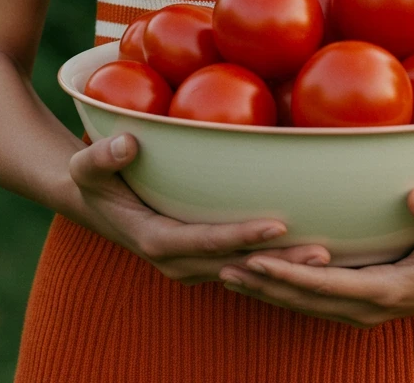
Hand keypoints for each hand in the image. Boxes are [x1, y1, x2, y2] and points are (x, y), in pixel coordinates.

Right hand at [68, 132, 330, 285]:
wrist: (95, 202)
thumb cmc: (94, 177)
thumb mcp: (85, 165)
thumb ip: (103, 156)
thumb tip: (128, 143)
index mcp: (155, 240)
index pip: (204, 241)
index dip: (239, 237)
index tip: (276, 226)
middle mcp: (177, 261)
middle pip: (235, 264)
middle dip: (278, 262)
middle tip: (323, 252)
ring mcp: (192, 265)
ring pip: (245, 270)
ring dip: (284, 267)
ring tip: (328, 256)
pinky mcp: (204, 258)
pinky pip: (242, 264)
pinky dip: (273, 263)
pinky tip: (307, 252)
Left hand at [217, 187, 413, 325]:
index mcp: (388, 291)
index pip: (326, 285)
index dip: (288, 274)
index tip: (255, 259)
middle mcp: (369, 307)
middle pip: (305, 301)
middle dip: (263, 285)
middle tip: (221, 267)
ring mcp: (363, 309)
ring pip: (305, 304)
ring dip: (267, 291)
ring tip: (226, 273)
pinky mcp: (360, 302)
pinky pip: (315, 299)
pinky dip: (285, 290)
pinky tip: (261, 276)